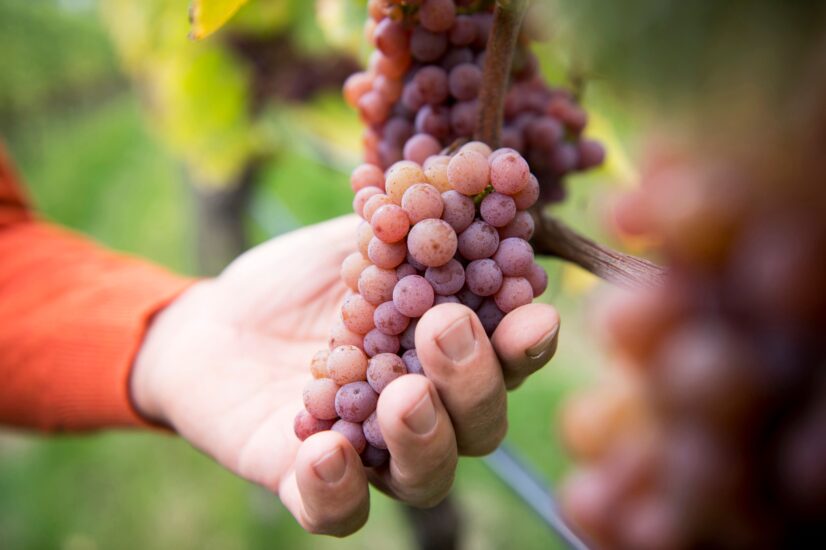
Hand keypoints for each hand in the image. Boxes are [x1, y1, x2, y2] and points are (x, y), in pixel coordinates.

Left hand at [131, 215, 559, 535]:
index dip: (527, 342)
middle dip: (475, 382)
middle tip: (446, 328)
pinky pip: (337, 511)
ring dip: (425, 437)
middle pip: (478, 424)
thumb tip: (475, 166)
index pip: (505, 358)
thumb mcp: (352, 240)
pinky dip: (338, 490)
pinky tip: (325, 451)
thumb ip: (409, 222)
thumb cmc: (298, 282)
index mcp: (446, 353)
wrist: (213, 324)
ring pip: (425, 475)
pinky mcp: (311, 483)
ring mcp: (372, 454)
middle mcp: (424, 411)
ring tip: (406, 392)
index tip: (533, 313)